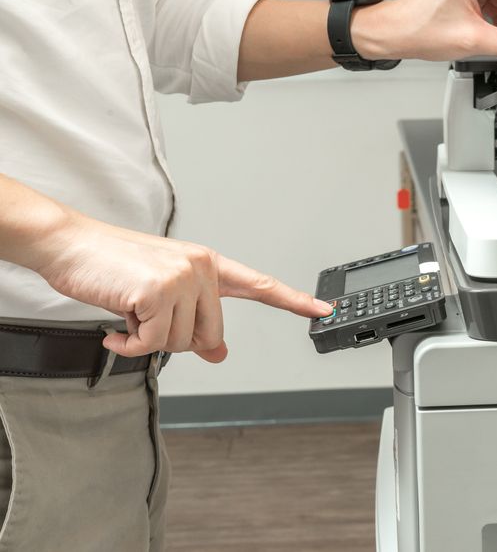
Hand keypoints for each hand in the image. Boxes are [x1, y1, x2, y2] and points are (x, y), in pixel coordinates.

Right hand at [31, 212, 330, 362]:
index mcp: (208, 264)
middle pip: (209, 335)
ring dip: (146, 339)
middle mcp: (201, 268)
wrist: (70, 245)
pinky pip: (150, 344)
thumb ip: (194, 319)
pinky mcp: (156, 291)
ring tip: (129, 311)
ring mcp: (181, 278)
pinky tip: (115, 324)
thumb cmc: (114, 266)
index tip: (324, 309)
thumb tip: (220, 354)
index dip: (293, 301)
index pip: (259, 286)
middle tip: (145, 317)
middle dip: (174, 338)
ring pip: (178, 343)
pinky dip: (128, 344)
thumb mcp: (162, 293)